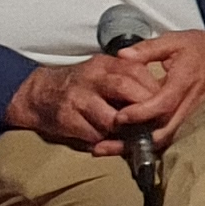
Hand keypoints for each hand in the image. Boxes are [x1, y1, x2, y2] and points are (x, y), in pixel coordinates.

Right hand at [5, 51, 161, 154]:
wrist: (40, 94)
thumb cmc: (82, 86)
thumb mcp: (104, 72)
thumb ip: (130, 79)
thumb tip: (162, 97)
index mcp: (106, 64)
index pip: (138, 73)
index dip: (155, 92)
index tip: (164, 107)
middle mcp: (91, 77)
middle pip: (126, 89)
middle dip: (143, 111)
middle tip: (151, 125)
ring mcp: (77, 98)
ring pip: (111, 118)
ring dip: (123, 131)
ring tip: (127, 136)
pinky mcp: (66, 118)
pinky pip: (94, 135)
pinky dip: (103, 141)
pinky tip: (104, 140)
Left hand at [106, 29, 204, 145]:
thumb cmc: (203, 49)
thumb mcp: (176, 41)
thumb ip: (148, 48)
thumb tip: (122, 55)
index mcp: (185, 81)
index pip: (162, 103)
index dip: (141, 112)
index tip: (120, 117)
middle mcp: (190, 103)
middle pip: (163, 130)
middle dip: (133, 141)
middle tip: (105, 144)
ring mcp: (194, 117)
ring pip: (167, 139)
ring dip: (138, 148)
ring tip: (110, 149)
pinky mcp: (193, 124)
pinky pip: (172, 138)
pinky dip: (149, 144)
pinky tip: (128, 147)